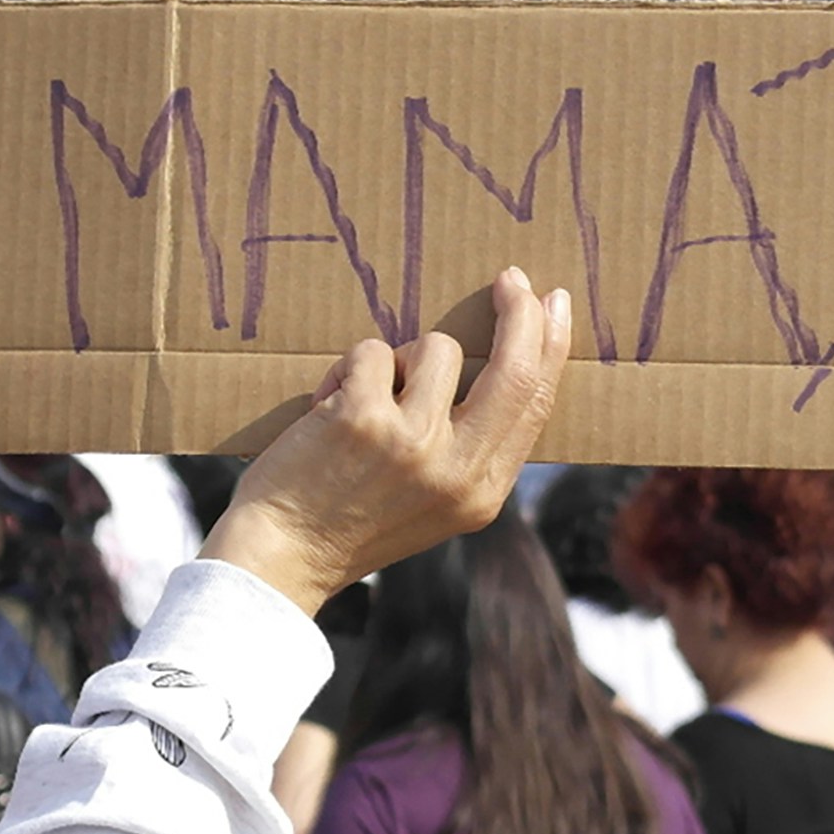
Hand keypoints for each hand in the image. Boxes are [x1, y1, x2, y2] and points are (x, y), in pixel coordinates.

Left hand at [201, 268, 572, 615]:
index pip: (535, 404)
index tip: (551, 305)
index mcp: (483, 493)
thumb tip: (505, 364)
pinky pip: (374, 352)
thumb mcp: (436, 503)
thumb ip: (471, 449)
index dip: (550, 347)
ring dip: (399, 359)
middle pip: (515, 369)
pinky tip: (327, 408)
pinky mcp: (363, 419)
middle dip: (520, 314)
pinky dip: (348, 370)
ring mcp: (412, 443)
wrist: (281, 555)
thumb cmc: (350, 520)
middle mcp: (457, 471)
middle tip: (511, 278)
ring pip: (436, 348)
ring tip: (365, 400)